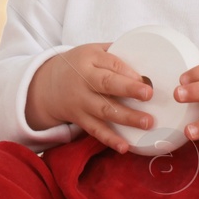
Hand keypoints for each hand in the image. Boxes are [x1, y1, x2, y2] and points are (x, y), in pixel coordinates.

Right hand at [26, 42, 153, 153]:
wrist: (48, 85)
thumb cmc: (80, 66)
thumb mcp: (93, 51)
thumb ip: (117, 54)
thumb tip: (150, 61)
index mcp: (89, 59)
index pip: (110, 63)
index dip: (128, 71)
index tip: (145, 79)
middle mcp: (84, 80)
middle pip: (106, 84)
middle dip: (128, 89)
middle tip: (148, 94)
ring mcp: (81, 102)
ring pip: (104, 110)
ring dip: (126, 117)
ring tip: (147, 122)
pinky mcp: (80, 119)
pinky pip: (96, 130)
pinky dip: (110, 139)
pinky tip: (124, 147)